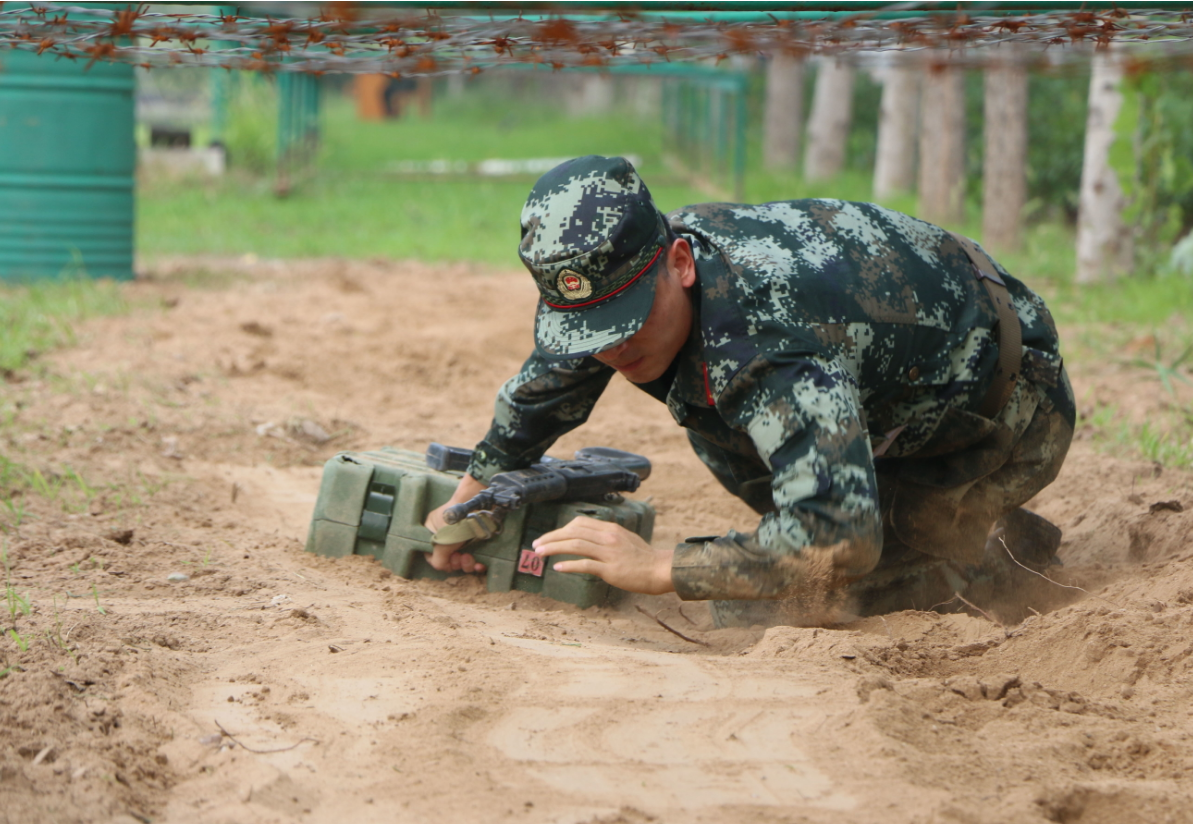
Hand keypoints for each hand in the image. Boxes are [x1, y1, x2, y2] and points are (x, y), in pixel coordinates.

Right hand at [424, 473, 487, 573]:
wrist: (477, 503)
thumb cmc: (455, 520)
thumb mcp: (442, 541)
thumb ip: (438, 558)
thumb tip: (441, 567)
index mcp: (432, 532)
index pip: (432, 554)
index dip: (440, 561)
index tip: (447, 562)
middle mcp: (445, 535)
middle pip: (449, 559)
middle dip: (455, 563)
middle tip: (461, 557)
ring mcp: (461, 537)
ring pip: (462, 560)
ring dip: (466, 564)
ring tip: (469, 558)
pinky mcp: (475, 539)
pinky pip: (475, 557)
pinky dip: (477, 564)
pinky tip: (481, 566)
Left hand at [532, 516, 674, 594]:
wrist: (659, 570)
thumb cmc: (643, 557)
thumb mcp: (625, 539)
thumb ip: (607, 537)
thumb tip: (589, 538)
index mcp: (611, 528)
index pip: (579, 523)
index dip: (561, 529)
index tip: (550, 537)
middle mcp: (608, 537)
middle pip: (573, 532)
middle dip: (552, 537)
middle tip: (536, 545)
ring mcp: (609, 553)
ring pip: (576, 545)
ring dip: (554, 548)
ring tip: (539, 553)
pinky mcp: (610, 569)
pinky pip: (585, 565)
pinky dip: (569, 565)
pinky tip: (557, 567)